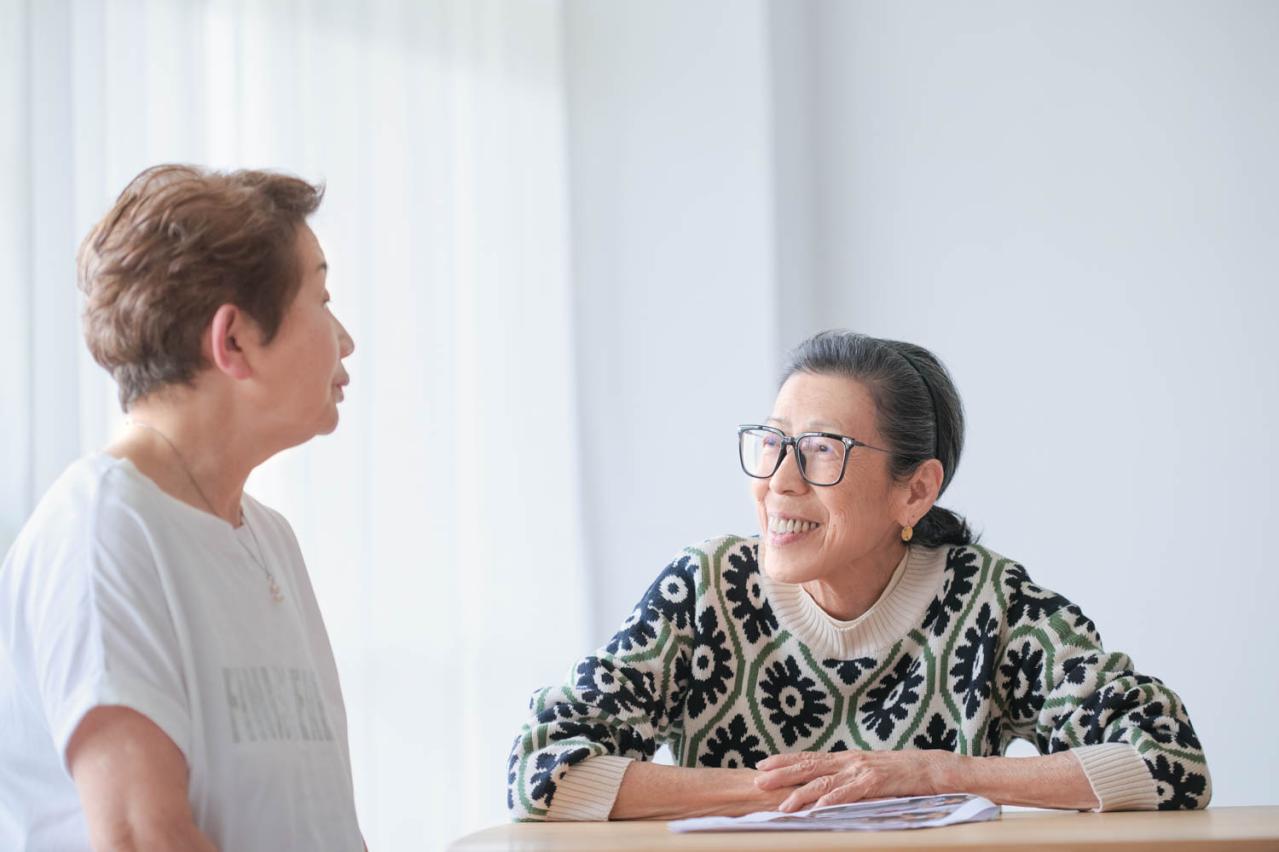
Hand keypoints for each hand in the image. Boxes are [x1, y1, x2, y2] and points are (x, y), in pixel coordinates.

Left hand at [754, 749, 955, 811]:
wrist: (936, 769)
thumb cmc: (904, 775)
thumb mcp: (871, 776)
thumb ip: (850, 781)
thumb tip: (827, 792)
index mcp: (847, 759)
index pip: (809, 758)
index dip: (785, 761)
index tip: (762, 766)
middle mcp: (851, 761)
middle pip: (810, 766)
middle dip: (782, 774)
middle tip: (757, 781)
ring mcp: (863, 770)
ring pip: (826, 782)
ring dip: (802, 793)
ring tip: (783, 804)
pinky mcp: (878, 782)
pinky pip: (851, 793)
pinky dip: (833, 801)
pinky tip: (818, 809)